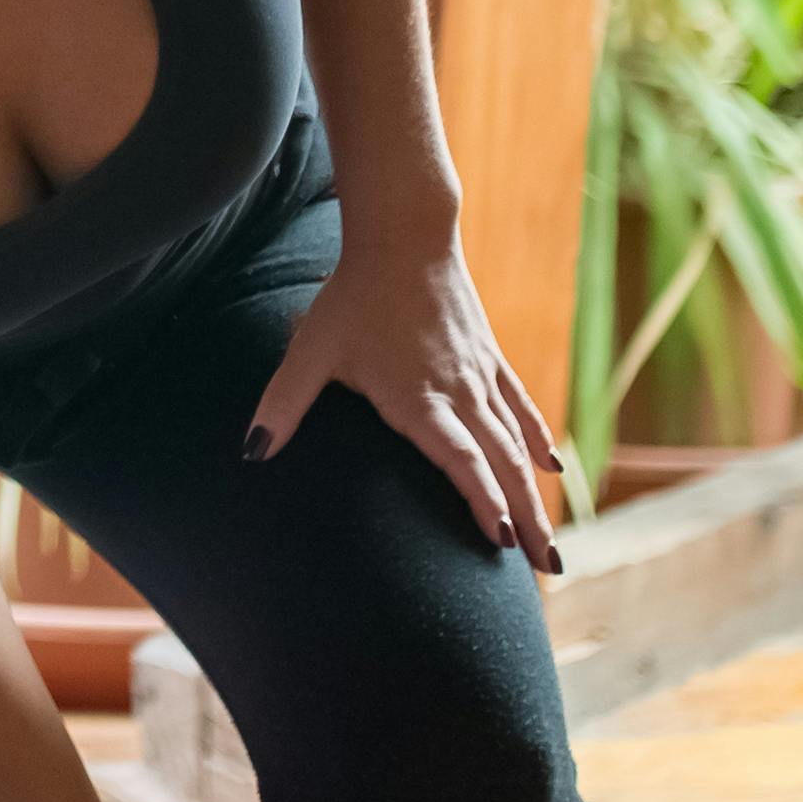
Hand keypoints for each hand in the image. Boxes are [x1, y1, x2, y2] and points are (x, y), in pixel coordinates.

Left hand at [249, 238, 566, 573]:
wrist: (404, 234)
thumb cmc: (352, 294)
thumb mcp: (310, 348)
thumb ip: (283, 403)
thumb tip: (251, 452)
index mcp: (418, 398)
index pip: (460, 459)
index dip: (482, 500)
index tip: (502, 540)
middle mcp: (459, 393)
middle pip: (501, 464)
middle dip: (525, 518)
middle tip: (547, 567)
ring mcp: (480, 376)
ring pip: (517, 444)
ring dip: (536, 494)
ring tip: (551, 540)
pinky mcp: (490, 357)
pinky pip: (520, 405)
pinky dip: (536, 438)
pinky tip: (550, 467)